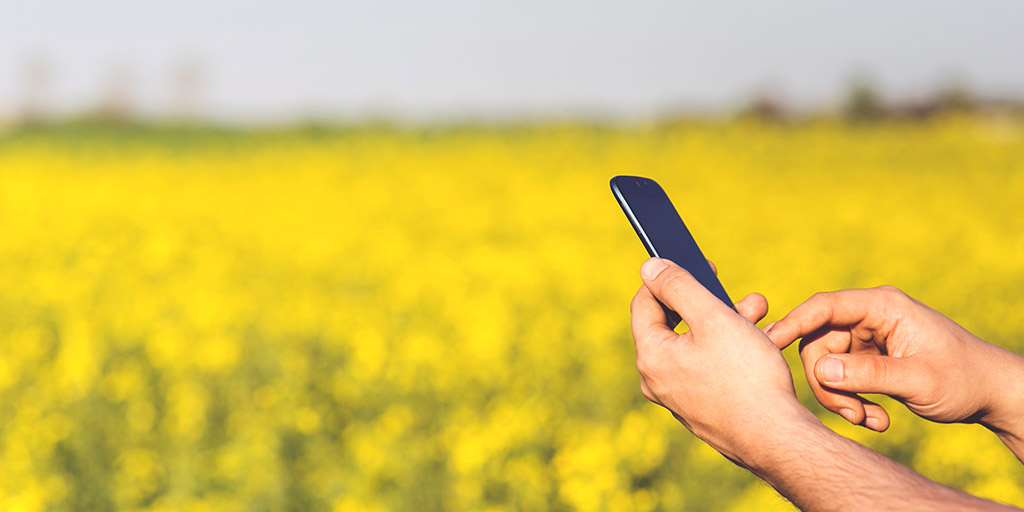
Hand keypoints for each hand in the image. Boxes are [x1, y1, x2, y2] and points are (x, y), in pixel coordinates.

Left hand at [630, 258, 813, 466]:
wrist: (777, 439)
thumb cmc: (746, 377)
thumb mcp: (713, 318)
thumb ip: (678, 286)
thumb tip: (649, 267)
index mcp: (651, 356)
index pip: (645, 303)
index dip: (670, 277)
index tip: (700, 264)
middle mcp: (657, 380)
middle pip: (675, 324)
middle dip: (710, 302)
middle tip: (743, 295)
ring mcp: (679, 398)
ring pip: (697, 346)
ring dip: (727, 323)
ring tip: (760, 313)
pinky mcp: (701, 409)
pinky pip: (709, 368)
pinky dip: (730, 351)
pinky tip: (760, 343)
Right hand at [766, 286, 1023, 439]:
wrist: (991, 394)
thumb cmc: (963, 379)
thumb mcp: (917, 379)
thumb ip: (868, 374)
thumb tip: (820, 371)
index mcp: (883, 307)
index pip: (824, 307)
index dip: (793, 323)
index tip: (768, 343)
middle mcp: (870, 317)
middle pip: (818, 343)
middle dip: (828, 383)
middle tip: (851, 414)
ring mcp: (867, 338)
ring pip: (826, 366)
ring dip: (842, 398)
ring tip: (870, 421)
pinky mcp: (868, 359)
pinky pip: (841, 378)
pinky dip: (852, 401)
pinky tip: (876, 419)